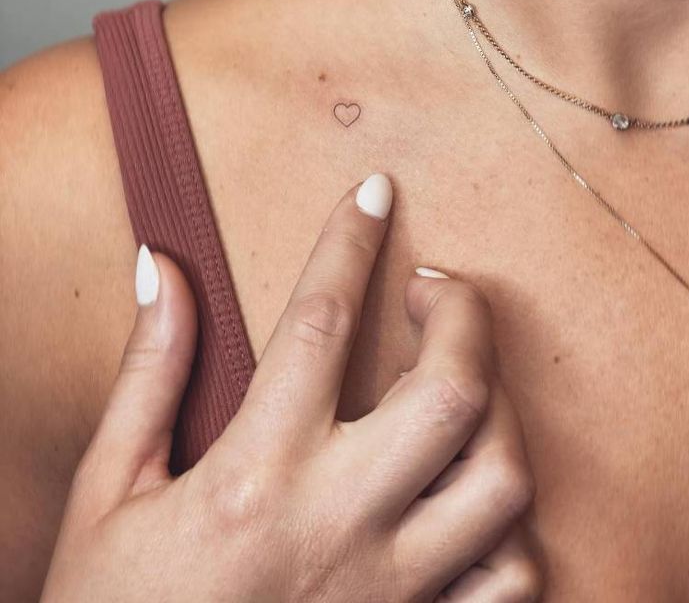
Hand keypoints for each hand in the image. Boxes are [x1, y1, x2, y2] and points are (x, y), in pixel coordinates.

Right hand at [41, 173, 542, 601]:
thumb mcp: (110, 494)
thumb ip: (149, 374)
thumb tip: (164, 270)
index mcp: (254, 476)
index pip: (320, 322)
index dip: (351, 241)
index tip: (374, 192)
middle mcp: (338, 526)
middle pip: (450, 391)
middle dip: (463, 315)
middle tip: (436, 287)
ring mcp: (394, 593)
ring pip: (501, 478)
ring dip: (498, 409)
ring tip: (461, 381)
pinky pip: (513, 576)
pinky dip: (510, 522)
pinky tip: (470, 491)